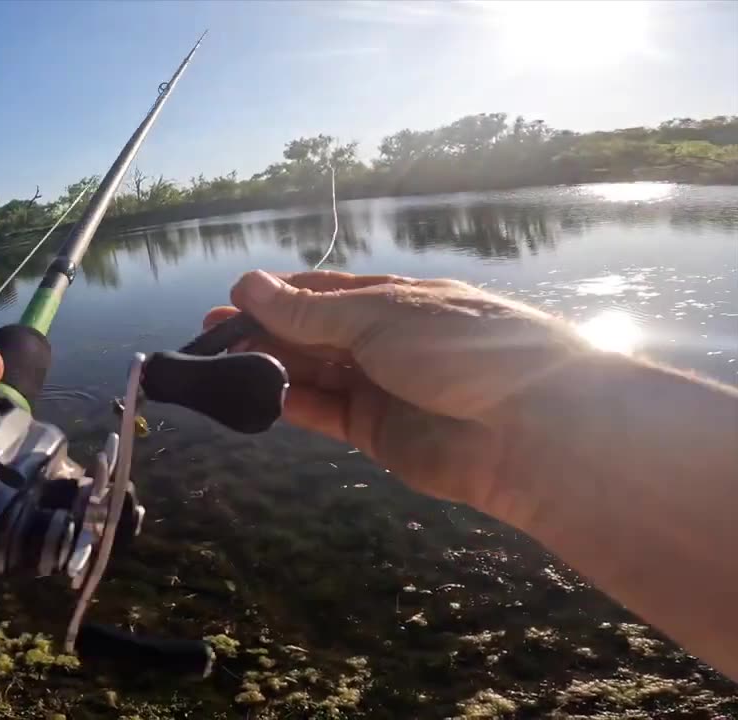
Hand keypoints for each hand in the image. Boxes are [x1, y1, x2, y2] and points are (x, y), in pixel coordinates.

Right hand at [206, 270, 590, 508]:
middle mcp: (384, 340)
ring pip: (311, 372)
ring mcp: (380, 387)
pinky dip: (289, 402)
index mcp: (394, 299)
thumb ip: (308, 311)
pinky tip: (254, 393)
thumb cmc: (461, 348)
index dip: (277, 294)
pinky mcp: (375, 434)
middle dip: (262, 330)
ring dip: (268, 366)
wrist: (527, 429)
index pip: (324, 292)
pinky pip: (323, 412)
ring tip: (219, 362)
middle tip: (209, 333)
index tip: (232, 299)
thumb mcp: (378, 315)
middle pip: (311, 333)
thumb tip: (247, 284)